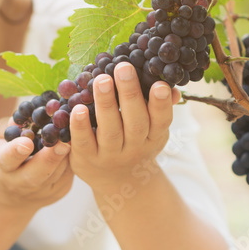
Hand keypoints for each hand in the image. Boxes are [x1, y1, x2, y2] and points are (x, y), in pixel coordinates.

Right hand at [0, 116, 73, 213]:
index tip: (26, 143)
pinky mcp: (58, 192)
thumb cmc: (4, 154)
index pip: (7, 158)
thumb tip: (25, 115)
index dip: (16, 151)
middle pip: (35, 175)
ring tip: (74, 138)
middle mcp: (18, 182)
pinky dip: (73, 161)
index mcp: (2, 165)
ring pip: (56, 174)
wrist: (12, 191)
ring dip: (66, 157)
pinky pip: (68, 176)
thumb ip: (9, 128)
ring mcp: (40, 191)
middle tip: (62, 144)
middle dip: (49, 159)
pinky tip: (77, 146)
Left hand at [67, 61, 179, 193]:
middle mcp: (134, 148)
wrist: (118, 182)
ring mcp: (109, 155)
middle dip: (130, 94)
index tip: (160, 85)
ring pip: (109, 131)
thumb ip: (160, 107)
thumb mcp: (153, 130)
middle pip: (135, 122)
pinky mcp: (86, 159)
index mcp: (153, 137)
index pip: (161, 121)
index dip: (161, 104)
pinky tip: (77, 108)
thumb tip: (170, 86)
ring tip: (101, 80)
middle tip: (123, 67)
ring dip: (106, 104)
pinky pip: (83, 142)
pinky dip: (80, 126)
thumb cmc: (136, 144)